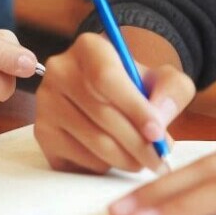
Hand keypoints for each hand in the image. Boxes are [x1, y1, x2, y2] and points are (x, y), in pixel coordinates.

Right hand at [34, 32, 194, 173]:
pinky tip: (119, 157)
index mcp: (89, 47)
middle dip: (138, 144)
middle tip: (160, 160)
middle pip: (101, 115)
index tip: (157, 133)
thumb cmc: (139, 86)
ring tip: (146, 159)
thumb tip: (158, 119)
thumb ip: (172, 91)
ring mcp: (46, 104)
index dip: (134, 109)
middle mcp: (59, 71)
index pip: (106, 78)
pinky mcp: (43, 135)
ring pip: (93, 143)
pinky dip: (106, 166)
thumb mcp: (165, 78)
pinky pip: (80, 160)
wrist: (111, 94)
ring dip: (126, 159)